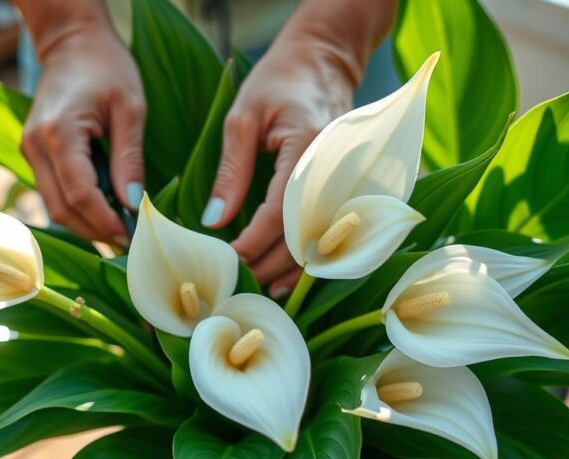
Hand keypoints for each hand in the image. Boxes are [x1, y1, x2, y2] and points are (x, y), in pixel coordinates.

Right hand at [21, 27, 144, 245]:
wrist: (72, 42)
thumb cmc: (106, 67)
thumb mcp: (130, 109)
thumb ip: (130, 158)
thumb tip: (134, 204)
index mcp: (59, 133)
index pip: (80, 193)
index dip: (105, 221)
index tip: (131, 236)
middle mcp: (35, 146)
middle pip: (61, 208)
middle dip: (94, 231)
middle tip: (128, 244)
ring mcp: (29, 150)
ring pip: (53, 206)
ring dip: (85, 224)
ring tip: (118, 233)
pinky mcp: (33, 153)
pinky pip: (53, 192)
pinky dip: (77, 208)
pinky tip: (102, 214)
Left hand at [203, 43, 353, 294]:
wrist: (325, 59)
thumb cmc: (278, 80)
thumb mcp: (242, 118)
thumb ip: (231, 172)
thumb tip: (214, 222)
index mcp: (308, 147)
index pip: (279, 214)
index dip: (251, 244)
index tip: (225, 261)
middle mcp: (337, 168)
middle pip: (305, 236)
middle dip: (269, 266)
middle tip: (237, 284)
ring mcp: (351, 178)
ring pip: (325, 241)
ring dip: (293, 271)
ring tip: (261, 289)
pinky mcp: (354, 184)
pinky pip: (336, 231)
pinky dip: (313, 255)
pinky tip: (290, 273)